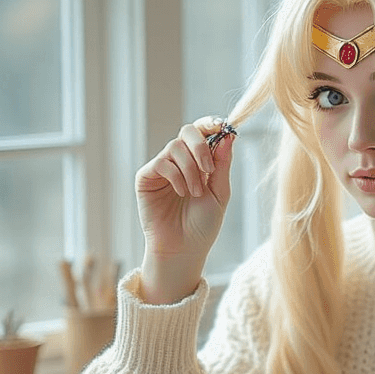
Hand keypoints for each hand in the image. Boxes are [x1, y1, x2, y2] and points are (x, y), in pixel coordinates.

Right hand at [135, 117, 235, 302]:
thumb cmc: (202, 225)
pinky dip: (176, 176)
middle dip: (200, 146)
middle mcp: (180, 161)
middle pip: (187, 131)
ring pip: (175, 146)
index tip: (222, 126)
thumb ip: (222, 164)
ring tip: (195, 193)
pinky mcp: (146, 177)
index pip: (203, 132)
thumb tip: (228, 135)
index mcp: (199, 161)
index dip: (211, 124)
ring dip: (190, 169)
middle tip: (208, 170)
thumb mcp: (219, 192)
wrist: (183, 249)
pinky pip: (161, 163)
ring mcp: (162, 168)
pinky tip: (181, 193)